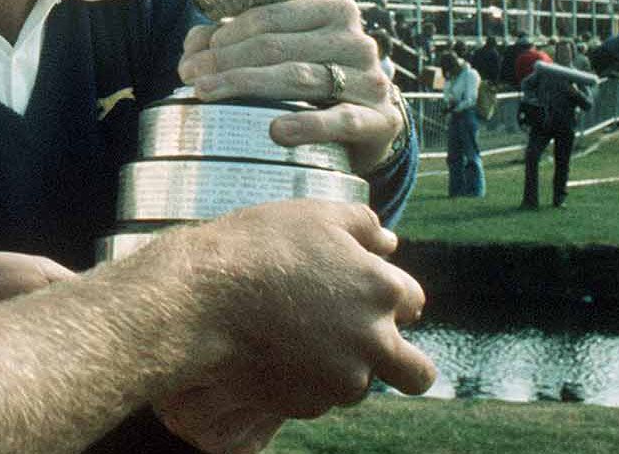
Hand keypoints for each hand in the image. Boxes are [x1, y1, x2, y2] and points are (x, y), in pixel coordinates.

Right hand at [136, 200, 433, 437]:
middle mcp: (374, 341)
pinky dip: (303, 381)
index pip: (413, 302)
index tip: (361, 295)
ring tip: (296, 339)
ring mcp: (343, 378)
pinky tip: (273, 353)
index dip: (390, 298)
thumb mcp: (314, 215)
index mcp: (381, 290)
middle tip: (363, 345)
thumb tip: (390, 243)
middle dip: (403, 364)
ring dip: (342, 368)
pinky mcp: (310, 404)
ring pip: (360, 383)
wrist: (202, 300)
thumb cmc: (257, 248)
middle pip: (416, 373)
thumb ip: (363, 224)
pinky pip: (318, 396)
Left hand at [176, 0, 401, 172]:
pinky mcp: (381, 120)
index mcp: (335, 11)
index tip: (192, 54)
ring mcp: (372, 80)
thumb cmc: (317, 81)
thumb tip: (193, 43)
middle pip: (277, 47)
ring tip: (207, 94)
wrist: (370, 126)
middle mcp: (358, 41)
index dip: (226, 35)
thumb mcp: (284, 53)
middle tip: (189, 77)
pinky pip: (341, 120)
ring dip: (247, 85)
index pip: (270, 17)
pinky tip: (276, 131)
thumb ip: (239, 42)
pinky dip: (307, 125)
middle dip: (225, 61)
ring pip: (300, 77)